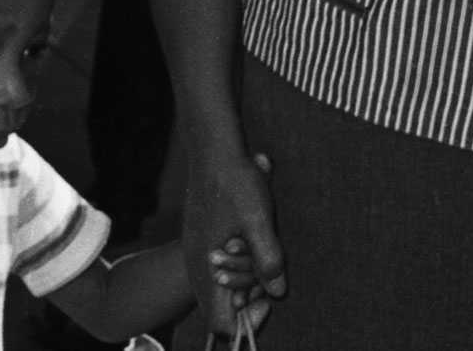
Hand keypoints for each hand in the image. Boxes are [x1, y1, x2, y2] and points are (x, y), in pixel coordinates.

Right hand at [183, 146, 284, 333]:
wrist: (213, 151)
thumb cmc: (236, 184)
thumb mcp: (259, 221)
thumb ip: (268, 260)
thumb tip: (277, 292)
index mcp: (207, 264)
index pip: (220, 321)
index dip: (246, 320)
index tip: (266, 299)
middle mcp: (196, 262)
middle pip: (218, 307)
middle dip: (246, 299)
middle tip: (267, 276)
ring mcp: (194, 250)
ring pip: (216, 287)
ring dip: (241, 282)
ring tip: (258, 259)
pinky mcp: (198, 239)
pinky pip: (214, 269)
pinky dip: (233, 267)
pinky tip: (246, 246)